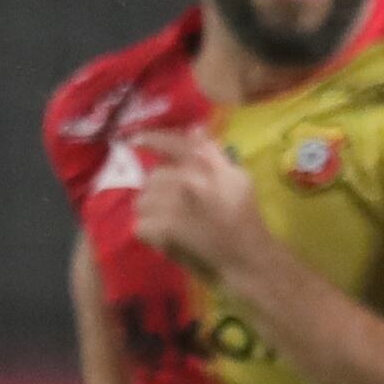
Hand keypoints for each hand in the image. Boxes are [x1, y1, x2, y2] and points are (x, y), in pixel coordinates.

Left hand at [127, 132, 270, 278]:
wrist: (246, 255)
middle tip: (170, 201)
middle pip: (153, 177)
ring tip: (165, 219)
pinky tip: (163, 236)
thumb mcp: (237, 176)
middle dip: (158, 189)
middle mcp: (184, 181)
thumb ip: (213, 152)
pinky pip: (141, 226)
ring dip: (151, 210)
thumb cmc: (245, 216)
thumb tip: (194, 128)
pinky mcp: (164, 230)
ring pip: (143, 202)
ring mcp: (172, 206)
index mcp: (202, 166)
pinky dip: (150, 233)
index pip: (171, 144)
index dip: (152, 139)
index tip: (137, 140)